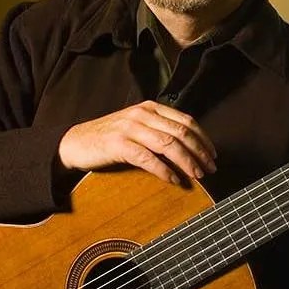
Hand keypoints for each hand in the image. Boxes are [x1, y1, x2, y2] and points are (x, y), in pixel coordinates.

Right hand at [57, 100, 216, 184]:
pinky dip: (164, 170)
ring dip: (186, 161)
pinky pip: (148, 158)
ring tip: (197, 175)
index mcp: (151, 107)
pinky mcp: (119, 144)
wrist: (75, 142)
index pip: (186, 120)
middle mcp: (143, 114)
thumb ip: (160, 129)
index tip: (213, 154)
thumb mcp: (138, 126)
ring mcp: (131, 128)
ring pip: (168, 144)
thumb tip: (190, 147)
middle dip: (199, 151)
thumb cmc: (110, 137)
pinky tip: (174, 180)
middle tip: (210, 168)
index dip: (203, 138)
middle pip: (180, 132)